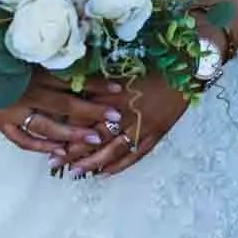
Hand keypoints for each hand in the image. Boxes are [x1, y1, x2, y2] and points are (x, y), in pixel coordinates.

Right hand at [0, 33, 120, 164]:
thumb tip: (72, 61)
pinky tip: (57, 151)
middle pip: (65, 105)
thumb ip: (43, 57)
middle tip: (116, 117)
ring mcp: (11, 111)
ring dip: (72, 134)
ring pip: (48, 127)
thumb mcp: (17, 46)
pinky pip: (23, 139)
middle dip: (92, 112)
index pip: (70, 80)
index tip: (117, 88)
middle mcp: (24, 93)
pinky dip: (40, 146)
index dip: (95, 85)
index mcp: (30, 70)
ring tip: (93, 138)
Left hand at [66, 73, 188, 177]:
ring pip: (114, 149)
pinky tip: (105, 173)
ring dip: (93, 163)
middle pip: (96, 136)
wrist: (187, 68)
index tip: (50, 137)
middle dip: (74, 151)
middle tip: (54, 163)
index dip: (67, 128)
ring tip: (74, 173)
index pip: (86, 116)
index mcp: (116, 94)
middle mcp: (128, 112)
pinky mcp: (156, 133)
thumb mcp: (122, 71)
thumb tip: (73, 94)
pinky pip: (136, 153)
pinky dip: (120, 165)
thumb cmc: (154, 64)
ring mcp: (143, 125)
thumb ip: (100, 85)